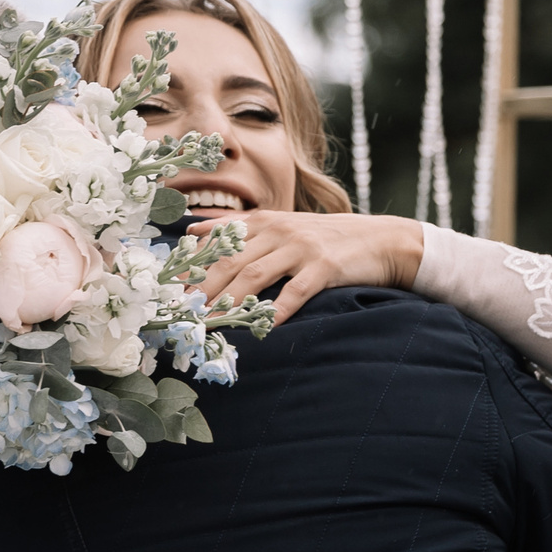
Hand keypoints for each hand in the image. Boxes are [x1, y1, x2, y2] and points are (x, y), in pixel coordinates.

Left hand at [197, 210, 424, 325]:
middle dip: (202, 291)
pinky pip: (294, 292)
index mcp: (264, 221)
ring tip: (209, 325)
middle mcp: (278, 230)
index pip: (218, 245)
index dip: (191, 269)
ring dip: (229, 304)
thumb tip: (192, 230)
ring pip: (255, 277)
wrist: (382, 240)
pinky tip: (263, 329)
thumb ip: (240, 229)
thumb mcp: (283, 225)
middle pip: (230, 262)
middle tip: (181, 315)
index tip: (170, 292)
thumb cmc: (329, 239)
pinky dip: (277, 311)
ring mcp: (301, 247)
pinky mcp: (324, 266)